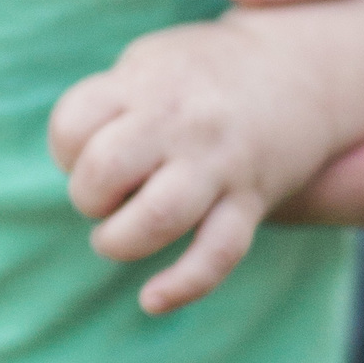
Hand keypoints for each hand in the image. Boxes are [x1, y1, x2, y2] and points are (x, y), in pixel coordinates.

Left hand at [51, 12, 336, 315]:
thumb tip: (74, 160)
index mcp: (148, 84)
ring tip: (117, 237)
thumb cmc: (203, 71)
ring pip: (158, 218)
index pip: (73, 125)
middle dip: (87, 197)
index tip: (83, 151)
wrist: (299, 70)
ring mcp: (219, 164)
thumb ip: (110, 101)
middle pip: (105, 171)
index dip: (65, 149)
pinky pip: (217, 253)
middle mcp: (183, 123)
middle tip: (103, 195)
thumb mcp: (151, 61)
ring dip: (121, 240)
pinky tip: (152, 301)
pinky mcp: (250, 201)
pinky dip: (183, 285)